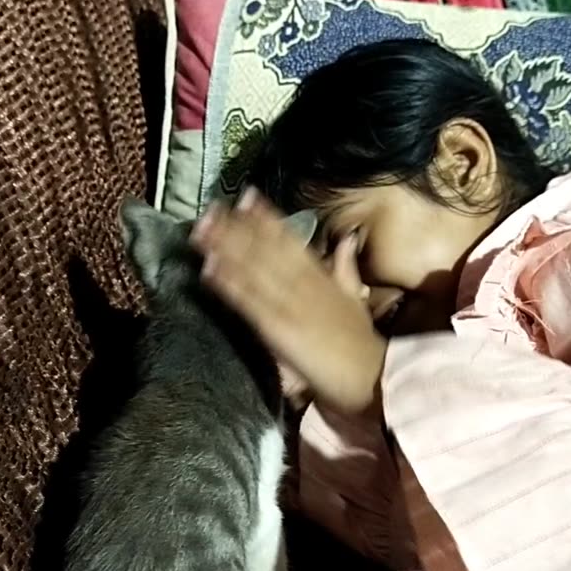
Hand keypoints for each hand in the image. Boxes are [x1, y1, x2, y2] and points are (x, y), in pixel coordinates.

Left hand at [191, 188, 386, 414]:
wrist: (369, 374)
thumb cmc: (360, 342)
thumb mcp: (356, 297)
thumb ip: (346, 267)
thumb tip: (347, 239)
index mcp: (320, 276)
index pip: (289, 241)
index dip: (266, 218)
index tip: (247, 196)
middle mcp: (302, 283)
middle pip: (264, 249)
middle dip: (236, 227)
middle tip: (210, 208)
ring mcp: (288, 304)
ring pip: (253, 270)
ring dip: (225, 248)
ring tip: (200, 231)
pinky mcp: (278, 329)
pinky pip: (250, 303)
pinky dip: (230, 284)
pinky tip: (209, 270)